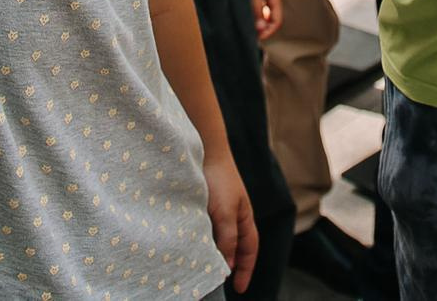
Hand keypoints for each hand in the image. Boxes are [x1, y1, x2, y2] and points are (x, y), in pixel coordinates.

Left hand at [203, 153, 257, 293]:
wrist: (204, 149)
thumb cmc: (219, 179)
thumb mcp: (225, 213)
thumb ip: (227, 239)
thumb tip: (227, 266)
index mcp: (244, 218)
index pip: (249, 250)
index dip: (245, 270)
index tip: (238, 289)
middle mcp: (232, 215)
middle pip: (233, 247)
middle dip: (229, 265)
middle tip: (218, 283)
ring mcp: (217, 209)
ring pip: (216, 238)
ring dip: (212, 253)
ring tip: (201, 270)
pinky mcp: (201, 204)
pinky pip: (203, 228)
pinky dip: (199, 240)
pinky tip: (188, 247)